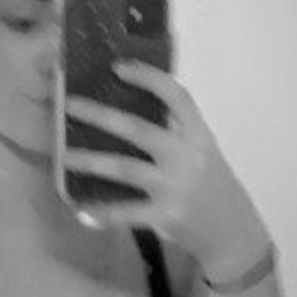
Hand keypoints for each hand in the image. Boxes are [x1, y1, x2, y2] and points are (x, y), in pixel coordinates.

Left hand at [64, 61, 269, 272]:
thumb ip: (174, 128)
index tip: (118, 66)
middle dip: (100, 115)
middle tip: (69, 104)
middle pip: (138, 129)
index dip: (147, 77)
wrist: (232, 230)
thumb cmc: (209, 182)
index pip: (176, 96)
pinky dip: (101, 212)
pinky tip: (80, 210)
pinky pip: (126, 212)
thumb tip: (126, 103)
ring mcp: (176, 187)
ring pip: (124, 168)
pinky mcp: (166, 216)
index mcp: (198, 134)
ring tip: (64, 156)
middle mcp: (188, 156)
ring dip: (90, 161)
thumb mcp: (201, 149)